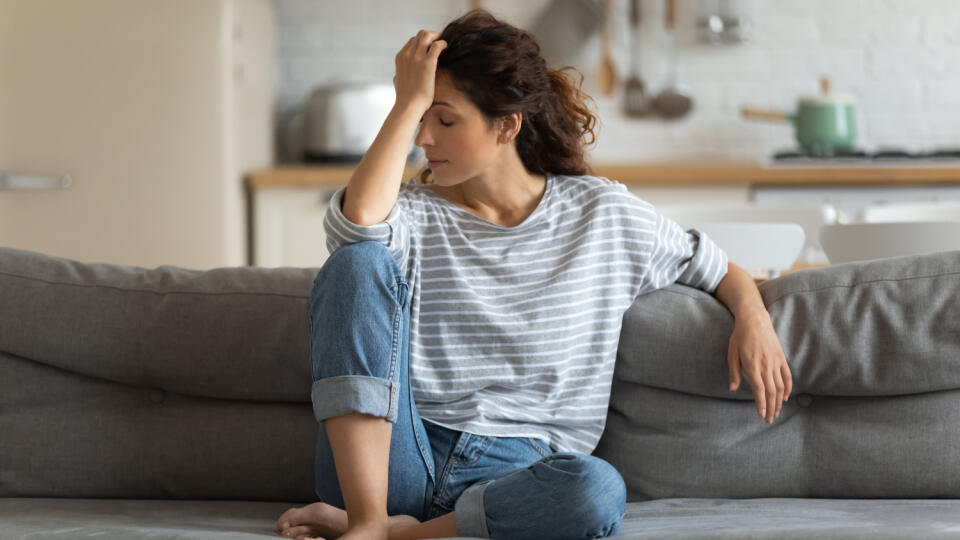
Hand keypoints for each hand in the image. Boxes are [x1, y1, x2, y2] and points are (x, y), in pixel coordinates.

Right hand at [393, 30, 446, 113]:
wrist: (409, 105)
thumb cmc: (405, 97)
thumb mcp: (398, 80)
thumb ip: (400, 73)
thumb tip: (400, 74)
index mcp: (400, 58)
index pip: (412, 41)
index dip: (422, 41)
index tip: (430, 45)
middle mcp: (407, 54)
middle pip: (420, 34)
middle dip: (431, 35)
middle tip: (438, 40)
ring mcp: (417, 57)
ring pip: (427, 35)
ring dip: (436, 36)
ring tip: (442, 43)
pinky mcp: (428, 63)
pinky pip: (436, 46)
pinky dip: (442, 43)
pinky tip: (445, 47)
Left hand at [727, 309, 792, 423]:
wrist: (755, 320)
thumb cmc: (740, 337)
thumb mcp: (732, 354)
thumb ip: (734, 372)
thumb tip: (733, 388)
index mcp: (753, 366)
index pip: (759, 390)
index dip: (761, 404)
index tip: (762, 415)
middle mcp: (766, 366)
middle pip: (771, 391)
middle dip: (771, 407)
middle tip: (769, 419)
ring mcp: (775, 362)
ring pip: (780, 386)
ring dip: (779, 401)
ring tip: (776, 412)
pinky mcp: (781, 358)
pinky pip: (787, 376)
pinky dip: (788, 388)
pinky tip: (785, 398)